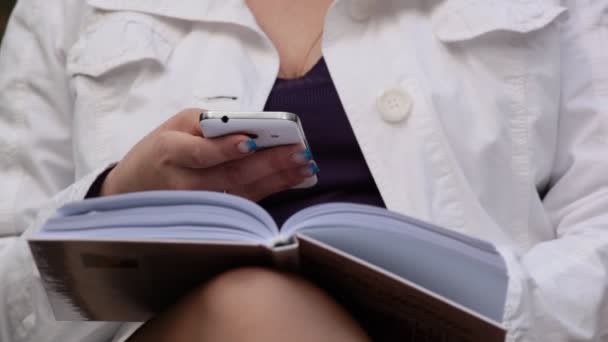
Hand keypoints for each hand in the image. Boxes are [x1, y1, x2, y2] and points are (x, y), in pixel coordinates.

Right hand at [100, 109, 317, 200]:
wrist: (134, 188)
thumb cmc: (161, 149)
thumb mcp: (175, 126)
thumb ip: (211, 124)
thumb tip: (254, 128)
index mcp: (170, 151)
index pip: (201, 153)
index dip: (226, 149)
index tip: (252, 141)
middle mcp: (184, 183)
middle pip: (231, 175)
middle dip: (269, 163)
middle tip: (300, 152)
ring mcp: (199, 204)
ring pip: (244, 192)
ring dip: (279, 179)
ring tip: (305, 165)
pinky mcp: (212, 214)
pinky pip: (245, 200)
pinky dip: (271, 189)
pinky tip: (292, 178)